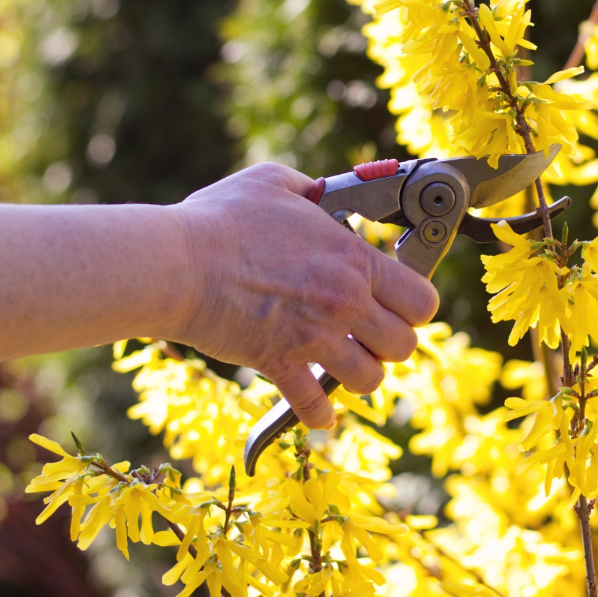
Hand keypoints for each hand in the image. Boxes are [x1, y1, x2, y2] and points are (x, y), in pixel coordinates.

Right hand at [165, 163, 438, 429]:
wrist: (176, 263)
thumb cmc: (220, 220)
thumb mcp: (272, 183)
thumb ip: (309, 189)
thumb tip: (320, 192)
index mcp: (353, 259)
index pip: (422, 299)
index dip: (415, 305)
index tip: (398, 303)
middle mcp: (345, 302)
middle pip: (405, 345)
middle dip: (391, 343)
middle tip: (369, 334)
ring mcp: (315, 337)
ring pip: (371, 380)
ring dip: (360, 375)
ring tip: (344, 363)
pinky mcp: (280, 364)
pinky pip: (315, 407)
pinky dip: (319, 414)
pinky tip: (318, 409)